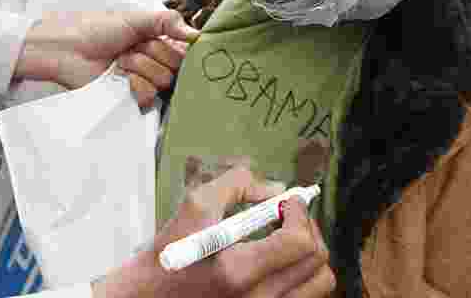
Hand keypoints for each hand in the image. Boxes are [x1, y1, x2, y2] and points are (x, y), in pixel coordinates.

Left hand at [14, 10, 199, 107]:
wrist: (68, 49)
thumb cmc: (96, 29)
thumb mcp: (134, 18)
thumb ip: (167, 21)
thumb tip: (196, 34)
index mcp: (156, 39)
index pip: (185, 48)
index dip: (181, 47)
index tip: (172, 42)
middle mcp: (152, 60)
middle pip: (176, 65)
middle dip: (154, 53)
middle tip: (133, 47)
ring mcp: (143, 79)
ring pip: (163, 80)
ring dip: (140, 67)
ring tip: (121, 60)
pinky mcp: (132, 96)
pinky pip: (149, 96)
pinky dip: (135, 84)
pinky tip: (120, 76)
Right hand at [93, 165, 334, 297]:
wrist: (151, 293)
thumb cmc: (169, 252)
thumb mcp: (195, 205)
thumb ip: (236, 185)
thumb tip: (275, 189)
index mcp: (239, 272)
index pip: (299, 242)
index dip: (299, 213)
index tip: (288, 200)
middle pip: (316, 262)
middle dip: (308, 228)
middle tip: (288, 214)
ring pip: (319, 283)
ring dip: (309, 253)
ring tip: (288, 236)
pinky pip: (304, 295)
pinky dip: (301, 272)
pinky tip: (279, 257)